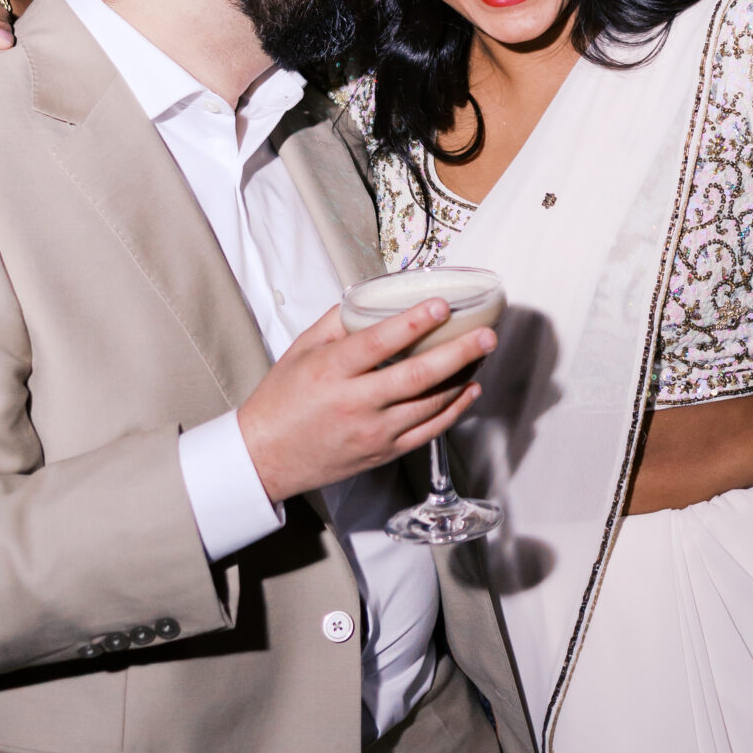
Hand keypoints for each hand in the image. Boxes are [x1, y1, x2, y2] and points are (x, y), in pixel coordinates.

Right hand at [237, 299, 495, 501]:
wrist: (266, 456)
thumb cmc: (282, 399)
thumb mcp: (301, 349)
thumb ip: (338, 322)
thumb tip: (373, 296)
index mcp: (331, 371)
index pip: (378, 343)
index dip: (413, 323)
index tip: (442, 304)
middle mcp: (354, 403)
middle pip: (416, 377)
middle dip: (457, 353)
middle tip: (487, 335)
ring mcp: (372, 432)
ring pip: (429, 405)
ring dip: (462, 378)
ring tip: (482, 354)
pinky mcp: (383, 453)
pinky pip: (428, 432)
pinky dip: (454, 410)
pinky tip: (469, 390)